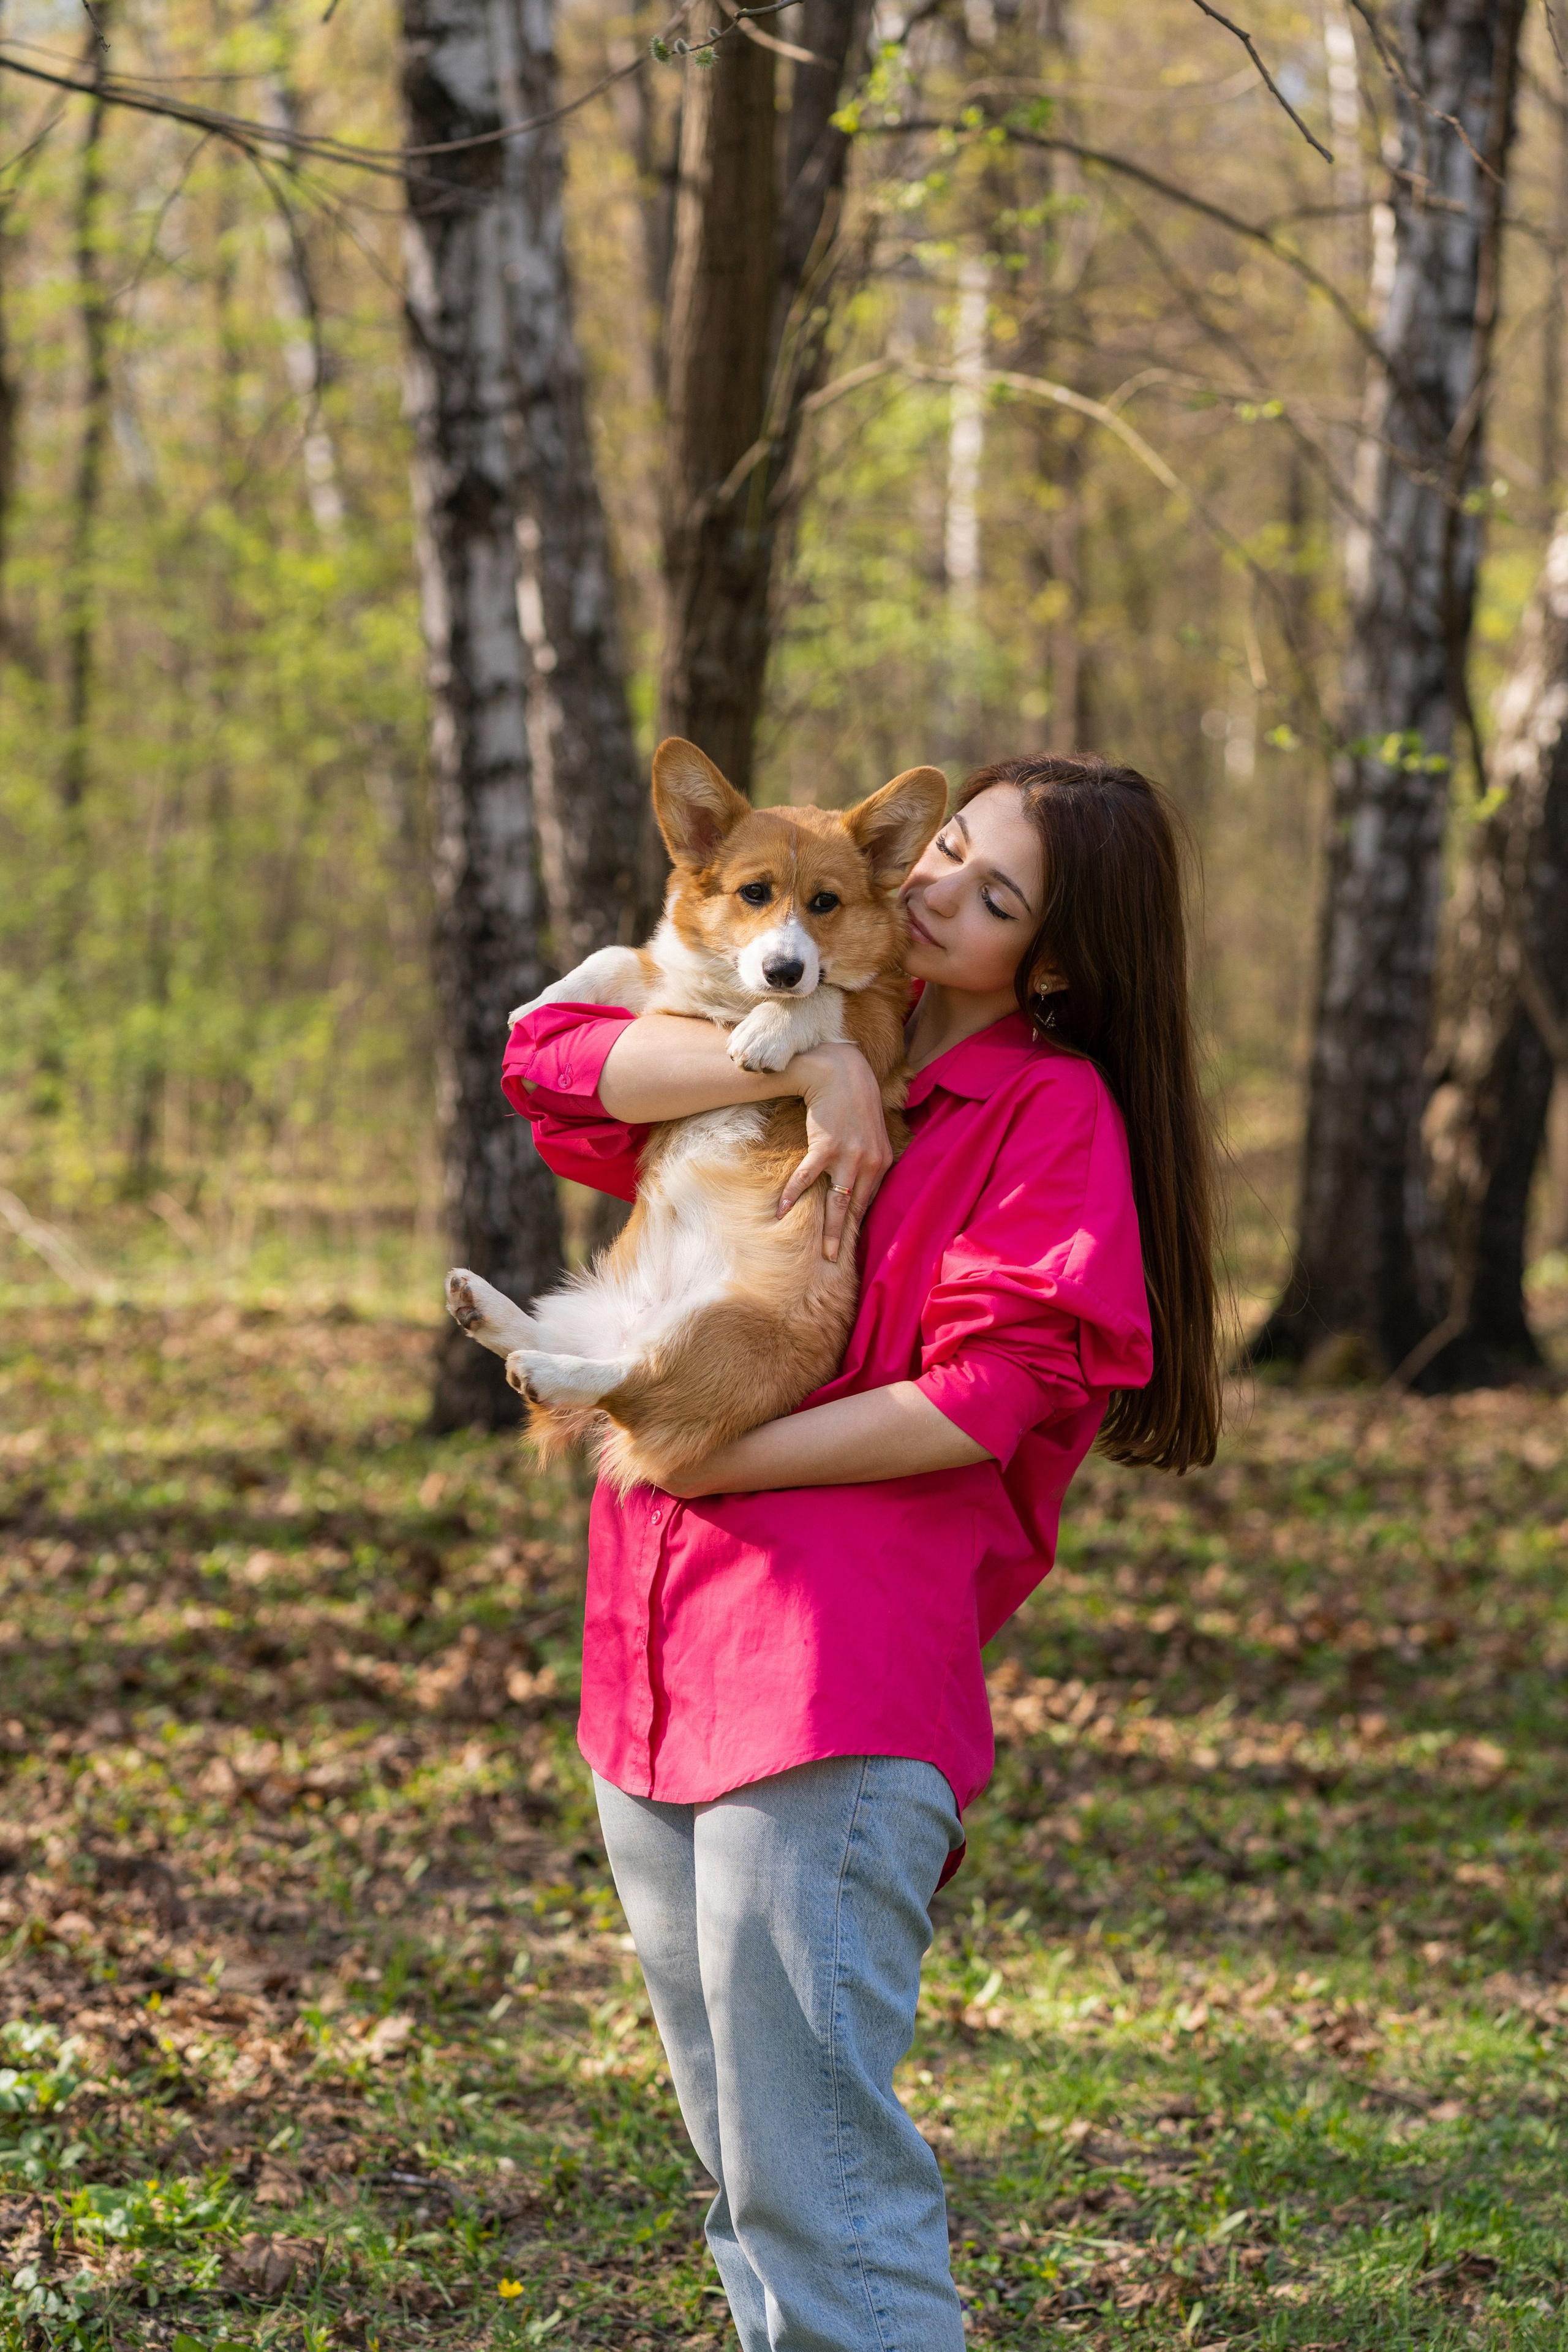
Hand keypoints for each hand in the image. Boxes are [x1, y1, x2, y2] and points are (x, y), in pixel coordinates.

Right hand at [779, 1044, 893, 1261]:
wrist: (838, 1070)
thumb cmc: (852, 1099)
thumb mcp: (871, 1130)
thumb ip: (869, 1156)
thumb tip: (859, 1180)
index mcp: (882, 1161)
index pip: (869, 1201)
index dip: (859, 1225)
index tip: (851, 1245)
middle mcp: (870, 1162)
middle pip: (856, 1209)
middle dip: (846, 1238)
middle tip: (837, 1263)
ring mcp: (848, 1156)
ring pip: (837, 1203)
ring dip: (828, 1231)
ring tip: (822, 1254)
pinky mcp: (825, 1147)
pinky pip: (807, 1179)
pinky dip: (793, 1197)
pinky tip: (782, 1213)